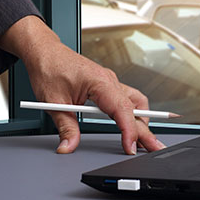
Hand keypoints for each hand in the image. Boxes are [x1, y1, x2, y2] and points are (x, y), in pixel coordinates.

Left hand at [0, 16, 164, 154]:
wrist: (44, 51)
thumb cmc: (49, 68)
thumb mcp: (53, 102)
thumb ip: (65, 127)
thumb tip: (69, 146)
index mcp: (100, 82)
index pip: (122, 110)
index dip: (129, 131)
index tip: (131, 147)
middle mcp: (109, 80)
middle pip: (134, 109)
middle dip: (145, 131)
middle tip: (155, 148)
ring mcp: (110, 81)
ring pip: (136, 102)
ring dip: (142, 120)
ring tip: (145, 139)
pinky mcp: (106, 84)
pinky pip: (126, 98)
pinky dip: (132, 113)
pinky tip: (131, 123)